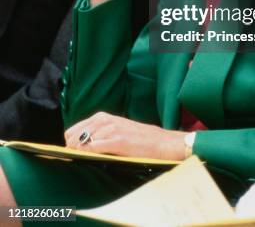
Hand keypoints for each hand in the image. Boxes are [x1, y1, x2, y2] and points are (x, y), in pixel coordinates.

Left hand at [64, 112, 185, 160]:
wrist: (161, 142)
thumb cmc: (138, 138)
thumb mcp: (116, 129)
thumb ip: (99, 133)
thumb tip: (79, 146)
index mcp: (102, 117)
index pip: (73, 130)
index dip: (70, 143)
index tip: (73, 153)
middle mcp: (105, 120)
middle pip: (74, 136)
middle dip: (72, 148)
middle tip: (77, 159)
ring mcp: (112, 130)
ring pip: (83, 141)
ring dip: (80, 152)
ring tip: (82, 161)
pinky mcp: (120, 141)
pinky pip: (96, 147)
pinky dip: (90, 153)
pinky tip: (90, 158)